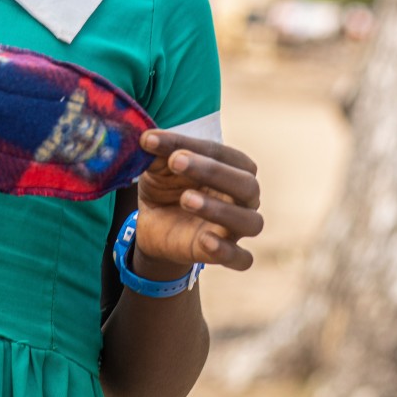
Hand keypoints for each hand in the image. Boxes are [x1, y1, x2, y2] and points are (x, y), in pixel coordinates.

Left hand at [135, 130, 262, 273]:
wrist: (153, 225)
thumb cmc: (166, 186)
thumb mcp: (158, 167)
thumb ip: (158, 153)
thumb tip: (147, 138)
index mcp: (231, 167)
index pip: (221, 153)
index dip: (189, 145)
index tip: (151, 139)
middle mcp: (242, 197)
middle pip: (246, 184)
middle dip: (212, 171)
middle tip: (175, 161)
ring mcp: (235, 227)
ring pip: (249, 221)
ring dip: (220, 209)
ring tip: (186, 199)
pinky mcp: (223, 253)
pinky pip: (241, 258)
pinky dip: (227, 251)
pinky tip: (205, 240)